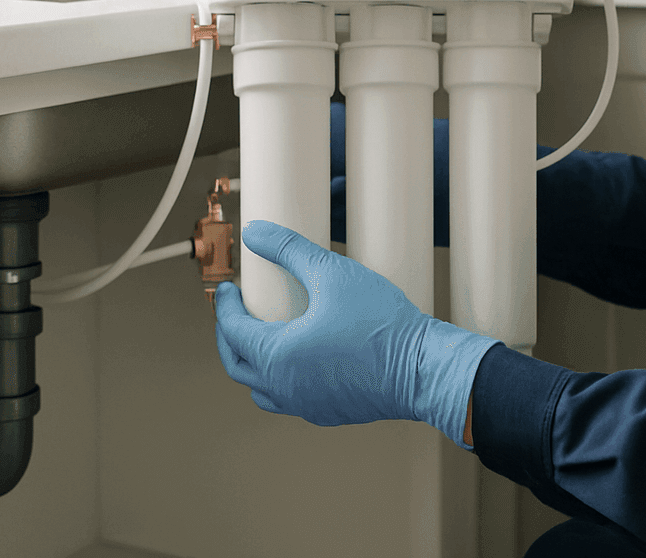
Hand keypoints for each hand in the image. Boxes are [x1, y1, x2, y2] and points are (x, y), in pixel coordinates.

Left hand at [214, 221, 496, 445]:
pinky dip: (281, 379)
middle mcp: (284, 387)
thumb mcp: (332, 273)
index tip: (227, 289)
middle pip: (237, 364)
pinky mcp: (327, 412)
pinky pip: (289, 399)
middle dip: (230, 335)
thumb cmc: (381, 325)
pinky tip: (298, 360)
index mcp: (276, 356)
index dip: (224, 306)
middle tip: (235, 312)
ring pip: (261, 388)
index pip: (232, 330)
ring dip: (253, 362)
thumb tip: (256, 232)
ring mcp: (305, 405)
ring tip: (262, 336)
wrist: (422, 368)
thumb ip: (289, 249)